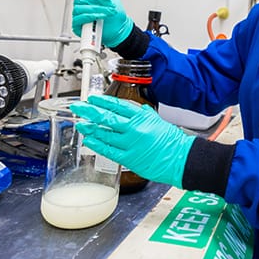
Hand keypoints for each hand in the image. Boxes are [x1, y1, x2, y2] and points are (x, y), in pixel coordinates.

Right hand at [71, 0, 133, 46]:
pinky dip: (91, 16)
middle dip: (96, 1)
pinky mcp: (78, 26)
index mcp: (87, 0)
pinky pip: (79, 19)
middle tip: (109, 4)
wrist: (120, 29)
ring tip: (108, 12)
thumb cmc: (115, 16)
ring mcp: (79, 17)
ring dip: (96, 9)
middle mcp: (81, 7)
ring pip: (80, 9)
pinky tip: (100, 16)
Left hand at [71, 94, 194, 188]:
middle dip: (89, 111)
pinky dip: (97, 145)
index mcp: (142, 117)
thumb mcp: (158, 122)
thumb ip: (145, 115)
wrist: (181, 158)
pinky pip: (108, 151)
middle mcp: (134, 129)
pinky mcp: (129, 159)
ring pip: (105, 134)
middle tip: (78, 107)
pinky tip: (89, 141)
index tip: (92, 99)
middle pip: (107, 117)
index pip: (118, 105)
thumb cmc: (172, 141)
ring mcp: (130, 144)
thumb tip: (136, 110)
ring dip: (91, 128)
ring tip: (81, 124)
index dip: (103, 101)